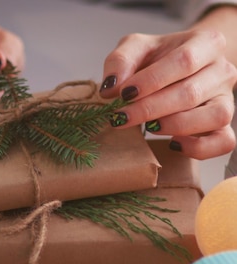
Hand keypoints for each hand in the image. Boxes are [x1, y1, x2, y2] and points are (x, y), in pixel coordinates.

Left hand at [99, 29, 236, 159]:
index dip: (152, 80)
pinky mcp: (224, 126)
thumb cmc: (160, 59)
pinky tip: (173, 144)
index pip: (184, 60)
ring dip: (175, 127)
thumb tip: (111, 88)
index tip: (124, 94)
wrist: (182, 69)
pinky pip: (223, 142)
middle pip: (191, 93)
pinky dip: (199, 148)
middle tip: (122, 117)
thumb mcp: (137, 48)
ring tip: (148, 127)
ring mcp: (226, 100)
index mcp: (206, 42)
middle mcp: (222, 70)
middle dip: (151, 109)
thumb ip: (121, 61)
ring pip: (214, 117)